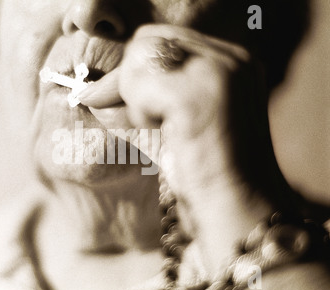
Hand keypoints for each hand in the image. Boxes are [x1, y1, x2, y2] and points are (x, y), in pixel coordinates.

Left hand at [79, 24, 280, 277]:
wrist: (239, 207)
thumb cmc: (206, 169)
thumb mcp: (176, 119)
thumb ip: (147, 94)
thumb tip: (93, 90)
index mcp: (231, 62)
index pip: (162, 40)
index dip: (133, 68)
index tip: (113, 96)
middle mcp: (229, 59)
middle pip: (146, 43)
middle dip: (127, 80)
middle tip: (136, 116)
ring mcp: (216, 73)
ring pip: (138, 61)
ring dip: (136, 99)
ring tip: (161, 127)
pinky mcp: (194, 97)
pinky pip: (136, 88)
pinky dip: (138, 113)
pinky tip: (166, 133)